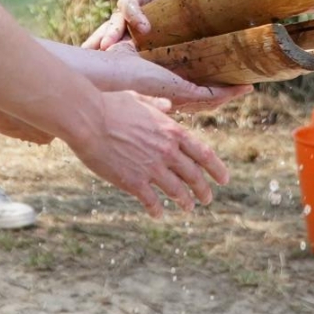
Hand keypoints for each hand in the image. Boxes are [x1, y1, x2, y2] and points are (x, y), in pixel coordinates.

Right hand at [66, 91, 230, 216]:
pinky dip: (157, 210)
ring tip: (188, 208)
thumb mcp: (139, 98)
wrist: (88, 119)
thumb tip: (168, 105)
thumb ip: (157, 104)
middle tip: (207, 199)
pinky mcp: (134, 182)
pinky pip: (151, 202)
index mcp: (172, 131)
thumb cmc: (110, 105)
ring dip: (185, 202)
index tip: (224, 179)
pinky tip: (158, 215)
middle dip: (204, 190)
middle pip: (194, 176)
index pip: (204, 154)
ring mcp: (152, 168)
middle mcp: (167, 151)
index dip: (217, 168)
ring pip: (177, 192)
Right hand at [82, 0, 213, 50]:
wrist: (220, 2)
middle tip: (106, 45)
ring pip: (120, 36)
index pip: (128, 3)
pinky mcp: (151, 42)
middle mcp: (137, 8)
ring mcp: (142, 26)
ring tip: (101, 57)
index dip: (132, 14)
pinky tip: (120, 70)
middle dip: (110, 32)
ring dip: (109, 45)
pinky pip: (134, 49)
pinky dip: (123, 57)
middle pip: (118, 20)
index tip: (144, 28)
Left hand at [102, 41, 252, 111]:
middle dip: (225, 93)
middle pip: (203, 97)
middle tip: (245, 88)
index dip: (209, 91)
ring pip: (209, 97)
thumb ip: (142, 53)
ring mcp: (174, 94)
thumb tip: (147, 42)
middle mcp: (168, 93)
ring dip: (229, 93)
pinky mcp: (176, 89)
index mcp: (159, 86)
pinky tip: (242, 87)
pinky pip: (206, 94)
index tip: (226, 87)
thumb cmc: (109, 64)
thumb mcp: (132, 54)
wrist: (100, 73)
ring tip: (247, 88)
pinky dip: (226, 92)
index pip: (190, 93)